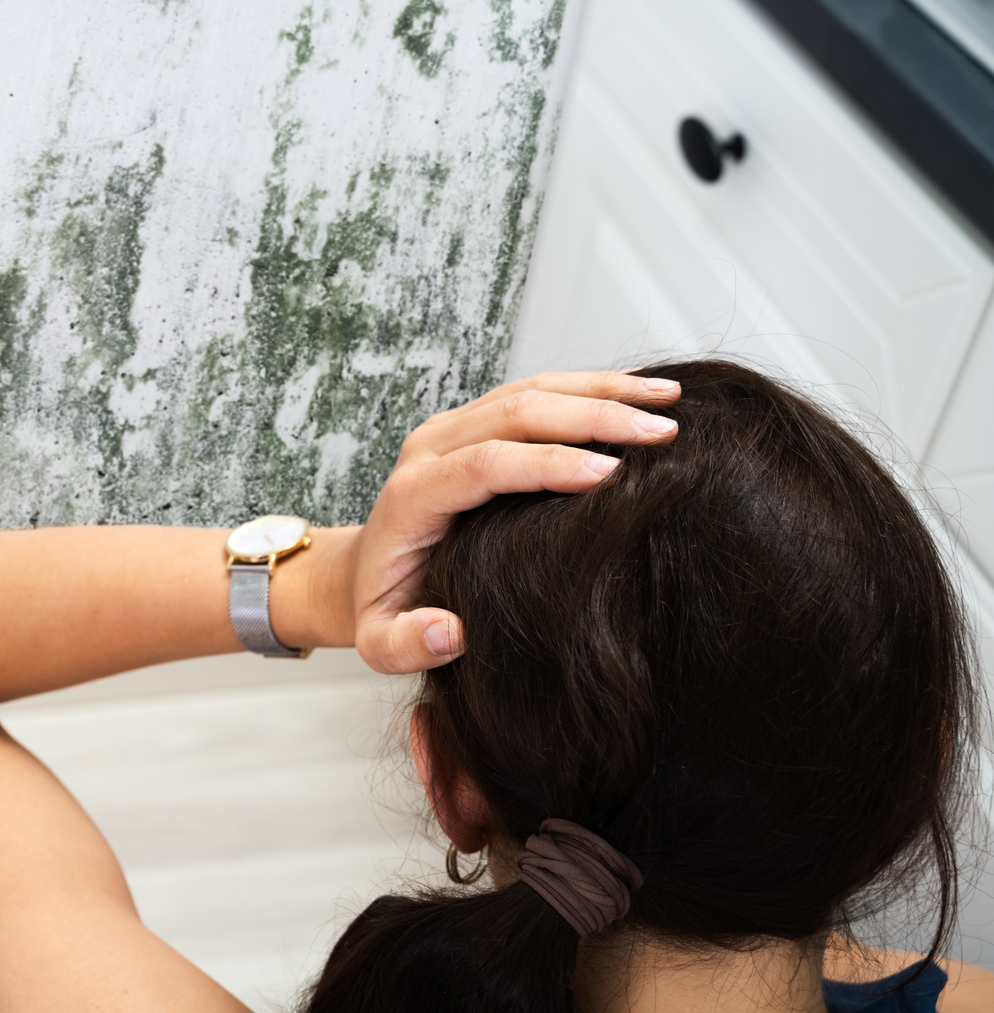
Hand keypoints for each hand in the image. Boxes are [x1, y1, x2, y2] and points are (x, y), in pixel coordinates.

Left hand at [348, 371, 680, 673]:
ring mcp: (451, 428)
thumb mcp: (380, 643)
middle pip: (516, 413)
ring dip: (602, 391)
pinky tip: (638, 392)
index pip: (485, 465)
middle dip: (594, 418)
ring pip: (530, 390)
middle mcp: (428, 449)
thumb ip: (406, 645)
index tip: (612, 476)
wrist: (360, 571)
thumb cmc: (380, 609)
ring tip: (670, 400)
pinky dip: (589, 387)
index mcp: (411, 497)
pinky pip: (534, 391)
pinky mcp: (472, 421)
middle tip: (664, 434)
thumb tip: (450, 632)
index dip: (549, 465)